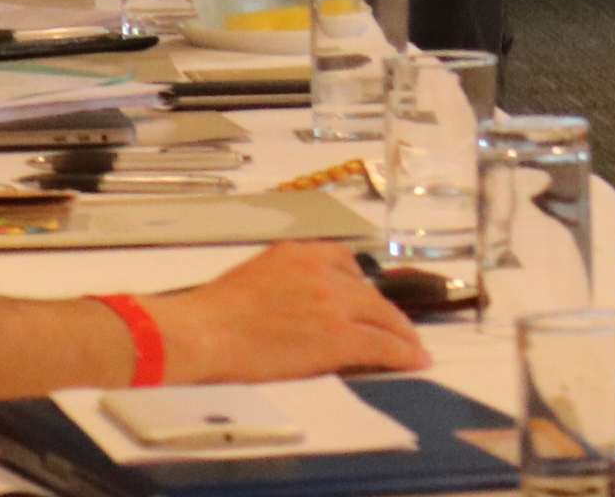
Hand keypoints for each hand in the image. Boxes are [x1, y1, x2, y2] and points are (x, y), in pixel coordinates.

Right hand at [150, 244, 426, 381]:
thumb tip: (298, 305)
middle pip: (367, 291)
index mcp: (298, 253)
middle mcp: (321, 271)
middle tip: (397, 328)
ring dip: (400, 333)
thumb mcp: (253, 279)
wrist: (199, 333)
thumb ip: (284, 283)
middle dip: (384, 312)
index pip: (344, 262)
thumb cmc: (209, 316)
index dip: (360, 286)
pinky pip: (380, 344)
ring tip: (411, 347)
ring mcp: (332, 303)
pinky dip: (402, 353)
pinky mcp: (336, 337)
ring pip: (381, 315)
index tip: (365, 300)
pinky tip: (415, 361)